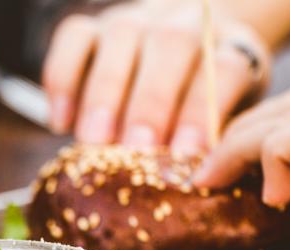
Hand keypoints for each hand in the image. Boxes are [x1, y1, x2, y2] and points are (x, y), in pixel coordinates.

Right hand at [42, 0, 270, 153]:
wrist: (183, 48)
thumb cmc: (205, 102)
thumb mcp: (226, 118)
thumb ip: (215, 145)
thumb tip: (199, 187)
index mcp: (228, 47)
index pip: (223, 70)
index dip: (204, 112)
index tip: (185, 156)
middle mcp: (182, 25)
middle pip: (171, 46)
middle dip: (150, 102)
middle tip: (134, 149)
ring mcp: (135, 22)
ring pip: (120, 39)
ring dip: (105, 93)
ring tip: (93, 141)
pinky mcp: (93, 27)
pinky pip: (72, 38)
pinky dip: (61, 79)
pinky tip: (60, 122)